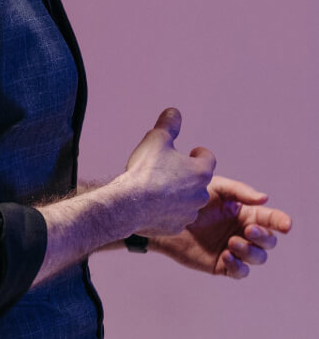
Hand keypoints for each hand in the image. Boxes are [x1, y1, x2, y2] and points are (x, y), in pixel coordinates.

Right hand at [123, 108, 214, 235]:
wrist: (130, 204)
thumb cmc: (146, 170)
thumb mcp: (156, 139)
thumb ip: (169, 124)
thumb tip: (174, 111)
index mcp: (200, 172)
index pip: (208, 158)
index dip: (198, 153)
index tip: (190, 152)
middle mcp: (200, 194)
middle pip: (198, 181)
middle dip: (186, 175)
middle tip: (169, 170)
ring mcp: (189, 212)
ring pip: (187, 200)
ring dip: (178, 194)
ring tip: (158, 189)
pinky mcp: (176, 227)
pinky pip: (175, 217)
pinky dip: (167, 211)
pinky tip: (152, 206)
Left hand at [154, 175, 291, 276]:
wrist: (162, 217)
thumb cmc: (188, 198)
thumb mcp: (214, 188)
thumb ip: (240, 191)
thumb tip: (265, 199)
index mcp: (245, 213)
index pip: (270, 219)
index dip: (280, 222)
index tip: (285, 224)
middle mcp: (242, 232)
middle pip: (268, 241)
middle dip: (263, 237)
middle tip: (248, 229)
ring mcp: (233, 249)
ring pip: (258, 258)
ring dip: (251, 251)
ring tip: (232, 242)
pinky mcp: (220, 264)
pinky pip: (239, 272)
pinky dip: (238, 266)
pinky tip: (227, 254)